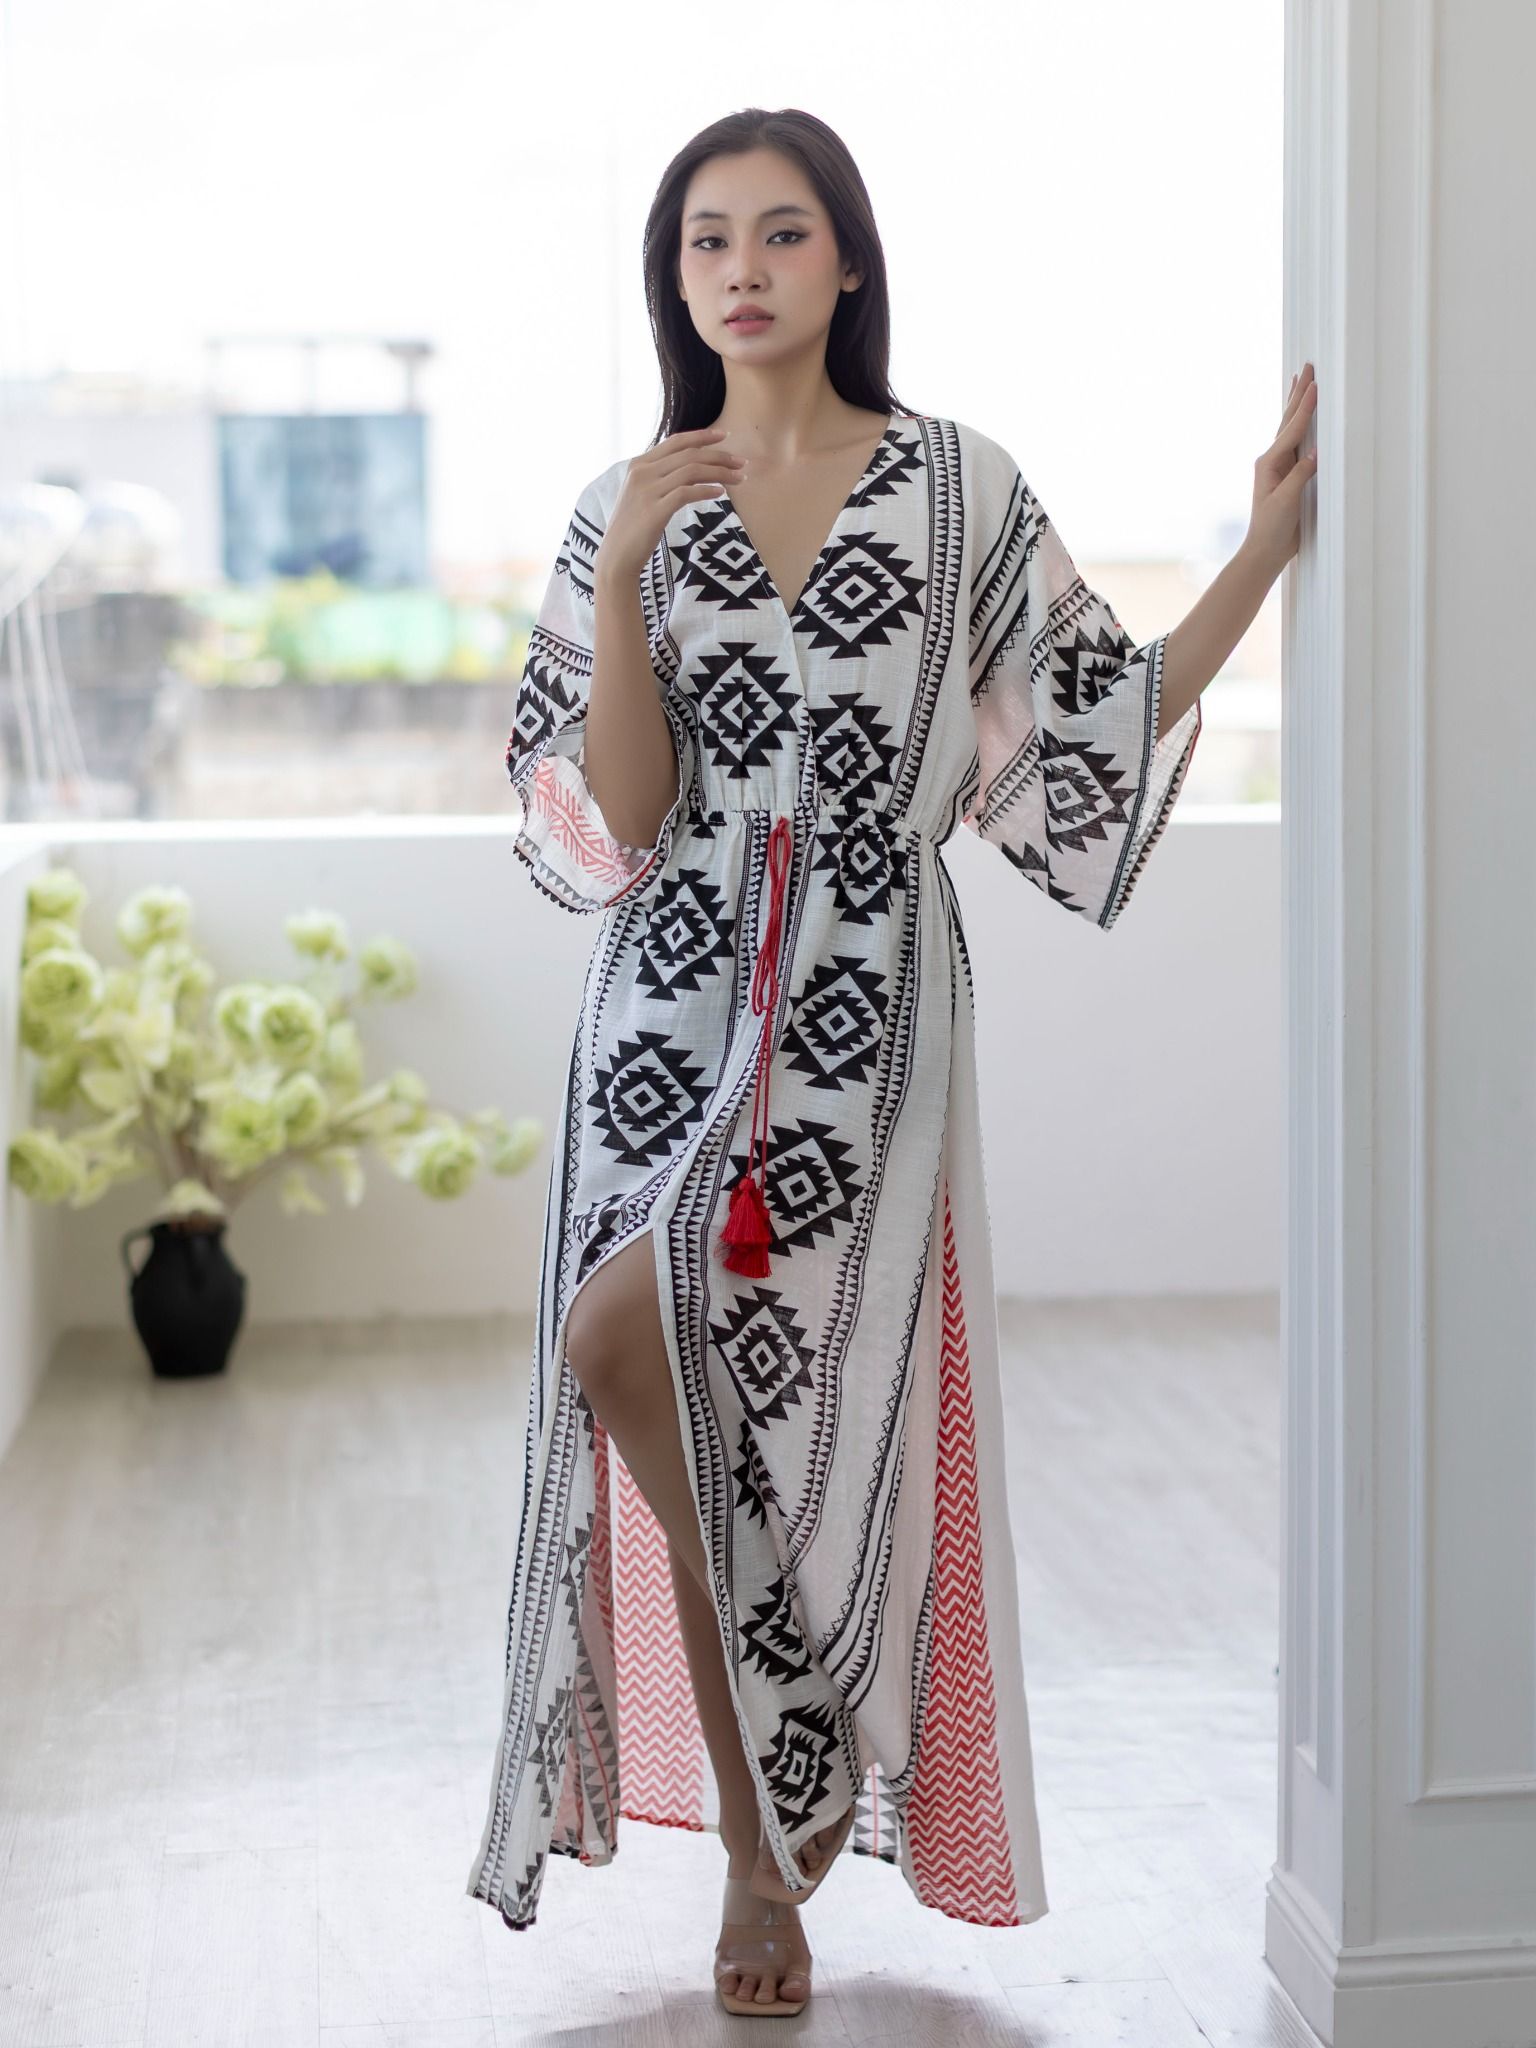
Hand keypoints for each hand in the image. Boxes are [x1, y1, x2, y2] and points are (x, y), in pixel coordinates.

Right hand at [595, 426, 746, 584]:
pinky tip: (720, 493)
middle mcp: (642, 473)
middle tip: (741, 462)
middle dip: (719, 455)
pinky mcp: (654, 511)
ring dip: (720, 472)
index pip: (676, 442)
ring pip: (691, 471)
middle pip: (689, 454)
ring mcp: (647, 491)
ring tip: (739, 479)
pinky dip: (707, 490)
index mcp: (639, 464)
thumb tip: (689, 468)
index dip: (702, 436)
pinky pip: (687, 493)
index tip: (725, 435)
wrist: (617, 556)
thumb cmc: (634, 528)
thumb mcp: (642, 494)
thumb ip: (659, 478)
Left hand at [1242, 363, 1318, 577]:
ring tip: (1301, 382)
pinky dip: (1300, 425)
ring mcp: (1279, 467)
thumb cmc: (1273, 529)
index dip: (1305, 407)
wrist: (1265, 551)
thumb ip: (1300, 475)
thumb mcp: (1286, 502)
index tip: (1315, 384)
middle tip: (1307, 367)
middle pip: (1288, 420)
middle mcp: (1272, 461)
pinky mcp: (1288, 476)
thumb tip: (1315, 452)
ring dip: (1297, 404)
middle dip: (1299, 394)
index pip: (1292, 429)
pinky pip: (1297, 442)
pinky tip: (1303, 419)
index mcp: (1270, 463)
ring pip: (1291, 428)